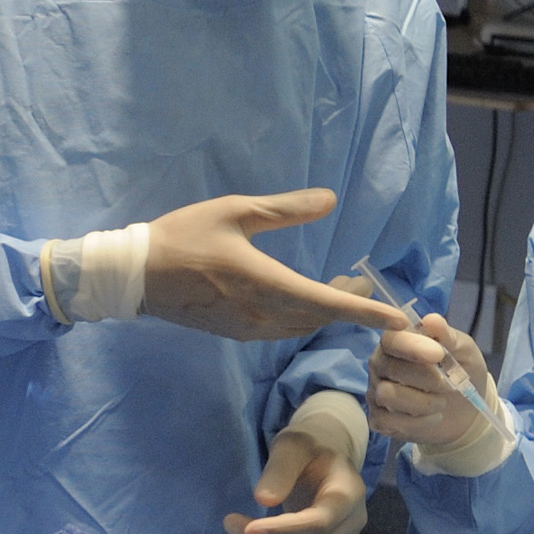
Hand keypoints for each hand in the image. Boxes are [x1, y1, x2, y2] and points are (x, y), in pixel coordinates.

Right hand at [140, 191, 414, 342]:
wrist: (135, 275)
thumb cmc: (183, 237)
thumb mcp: (234, 211)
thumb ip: (285, 209)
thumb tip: (330, 200)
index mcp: (265, 283)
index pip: (327, 303)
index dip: (367, 312)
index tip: (398, 319)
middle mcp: (262, 314)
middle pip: (320, 318)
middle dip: (348, 307)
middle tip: (362, 283)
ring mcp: (247, 329)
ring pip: (301, 327)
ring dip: (324, 313)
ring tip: (338, 291)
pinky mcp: (235, 333)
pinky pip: (280, 330)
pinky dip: (301, 318)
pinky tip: (301, 302)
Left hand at [224, 424, 366, 533]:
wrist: (325, 461)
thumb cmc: (308, 448)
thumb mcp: (291, 446)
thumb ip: (279, 470)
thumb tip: (263, 499)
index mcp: (348, 494)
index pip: (318, 524)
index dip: (281, 531)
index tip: (245, 528)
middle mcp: (351, 525)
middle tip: (229, 522)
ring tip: (236, 532)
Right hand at [367, 314, 501, 452]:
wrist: (466, 410)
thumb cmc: (461, 373)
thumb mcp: (464, 351)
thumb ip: (448, 337)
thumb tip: (432, 320)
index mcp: (398, 342)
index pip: (392, 339)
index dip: (413, 346)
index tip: (438, 355)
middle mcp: (380, 364)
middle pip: (391, 368)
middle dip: (427, 378)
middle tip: (450, 384)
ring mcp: (376, 392)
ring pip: (388, 395)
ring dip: (423, 402)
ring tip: (441, 402)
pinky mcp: (379, 419)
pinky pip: (389, 422)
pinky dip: (418, 422)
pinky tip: (433, 418)